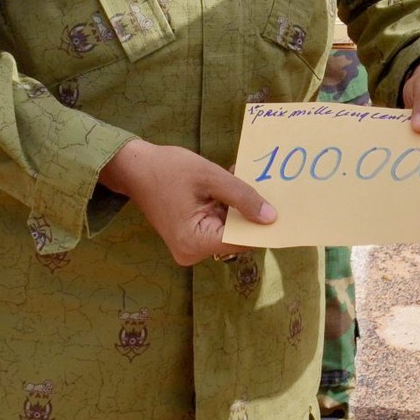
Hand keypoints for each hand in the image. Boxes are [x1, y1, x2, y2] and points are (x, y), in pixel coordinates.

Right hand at [100, 139, 273, 264]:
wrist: (134, 168)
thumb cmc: (168, 169)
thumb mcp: (210, 177)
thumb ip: (242, 197)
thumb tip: (271, 217)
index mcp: (195, 242)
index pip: (242, 241)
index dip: (262, 225)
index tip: (284, 208)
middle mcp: (192, 252)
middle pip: (236, 238)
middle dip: (251, 213)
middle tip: (266, 187)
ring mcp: (190, 247)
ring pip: (229, 231)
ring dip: (239, 208)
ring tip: (242, 179)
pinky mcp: (190, 237)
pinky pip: (218, 226)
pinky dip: (227, 208)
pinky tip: (230, 185)